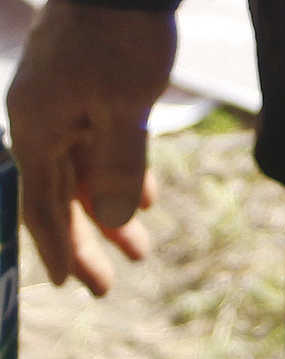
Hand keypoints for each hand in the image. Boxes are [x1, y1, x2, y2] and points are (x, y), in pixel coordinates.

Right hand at [6, 0, 175, 294]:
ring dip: (111, 215)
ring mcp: (68, 107)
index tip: (67, 286)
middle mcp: (45, 122)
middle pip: (62, 198)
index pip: (44, 204)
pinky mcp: (94, 96)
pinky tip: (145, 201)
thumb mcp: (125, 112)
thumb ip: (118, 170)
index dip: (57, 248)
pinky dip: (123, 176)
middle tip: (105, 290)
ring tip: (139, 253)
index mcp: (39, 128)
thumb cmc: (122, 42)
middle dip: (85, 244)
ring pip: (87, 177)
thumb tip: (112, 222)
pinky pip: (104, 149)